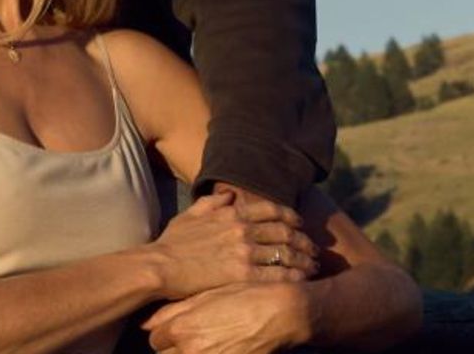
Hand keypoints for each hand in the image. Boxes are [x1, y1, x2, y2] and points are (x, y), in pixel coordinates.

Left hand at [143, 281, 308, 353]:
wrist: (281, 312)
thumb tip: (146, 324)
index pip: (155, 339)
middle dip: (172, 349)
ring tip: (202, 344)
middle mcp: (191, 350)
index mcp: (181, 329)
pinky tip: (217, 349)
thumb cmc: (242, 298)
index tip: (174, 330)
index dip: (164, 334)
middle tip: (189, 339)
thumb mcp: (205, 298)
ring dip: (185, 353)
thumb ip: (172, 312)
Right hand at [146, 189, 316, 298]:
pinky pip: (278, 274)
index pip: (271, 209)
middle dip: (304, 240)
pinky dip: (295, 276)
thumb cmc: (171, 243)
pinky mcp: (243, 275)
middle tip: (314, 249)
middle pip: (285, 231)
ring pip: (286, 252)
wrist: (158, 266)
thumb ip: (211, 202)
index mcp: (230, 213)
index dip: (291, 216)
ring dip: (305, 259)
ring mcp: (244, 252)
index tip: (300, 224)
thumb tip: (229, 194)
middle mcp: (242, 229)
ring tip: (313, 266)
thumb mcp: (188, 215)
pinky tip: (304, 280)